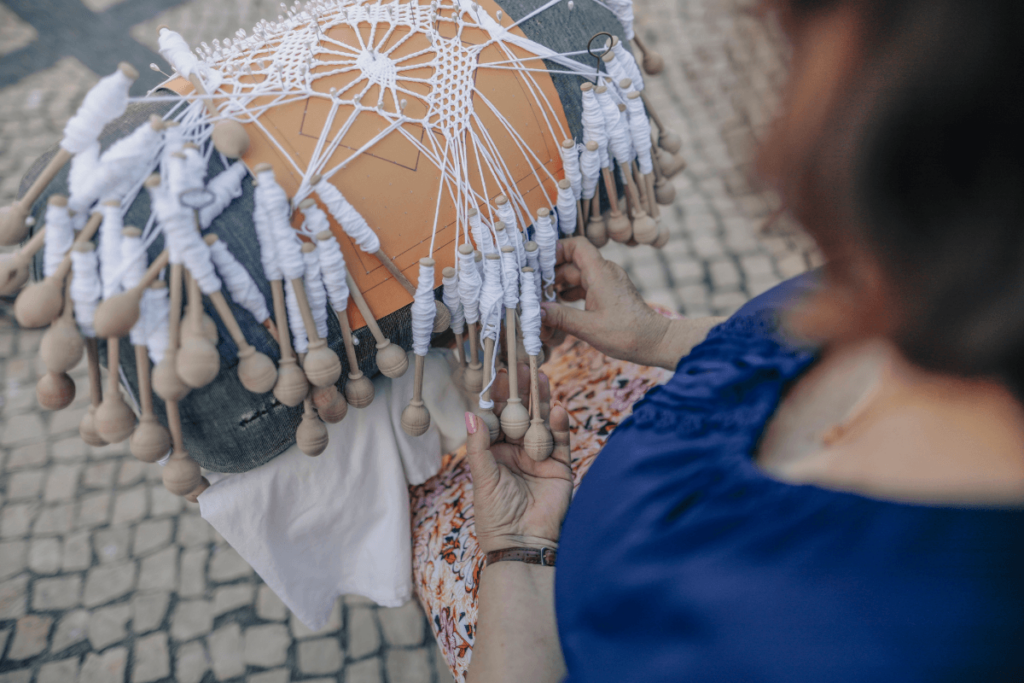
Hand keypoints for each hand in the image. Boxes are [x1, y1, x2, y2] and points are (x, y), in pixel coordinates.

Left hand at [466, 364, 571, 553]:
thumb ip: (479, 446)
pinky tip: (556, 408)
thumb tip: (471, 414)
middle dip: (522, 390)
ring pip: (542, 421)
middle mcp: (517, 450)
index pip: (497, 417)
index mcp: (494, 451)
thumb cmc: (494, 516)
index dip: (498, 396)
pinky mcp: (560, 466)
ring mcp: (540, 456)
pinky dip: (559, 424)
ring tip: (541, 376)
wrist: (522, 544)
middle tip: (523, 364)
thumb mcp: (483, 478)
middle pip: (521, 414)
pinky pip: (560, 440)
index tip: (498, 373)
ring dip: (542, 400)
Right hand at [541, 237, 672, 366]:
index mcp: (600, 273)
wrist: (655, 342)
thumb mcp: (589, 328)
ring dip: (560, 285)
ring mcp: (607, 283)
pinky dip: (570, 293)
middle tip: (533, 288)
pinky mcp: (608, 294)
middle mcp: (604, 273)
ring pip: (577, 275)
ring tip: (543, 300)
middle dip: (552, 273)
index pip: (576, 245)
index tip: (539, 263)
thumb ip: (561, 317)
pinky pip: (585, 286)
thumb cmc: (628, 334)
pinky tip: (560, 307)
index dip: (556, 249)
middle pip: (572, 262)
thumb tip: (536, 311)